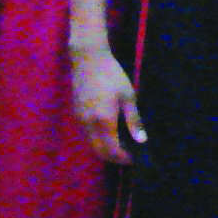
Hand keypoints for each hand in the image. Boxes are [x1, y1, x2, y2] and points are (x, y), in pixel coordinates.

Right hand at [71, 42, 144, 164]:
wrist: (88, 59)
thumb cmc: (111, 75)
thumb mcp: (128, 96)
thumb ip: (134, 120)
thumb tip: (141, 140)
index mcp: (104, 121)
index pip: (113, 150)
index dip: (123, 158)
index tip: (134, 157)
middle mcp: (89, 125)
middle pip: (99, 152)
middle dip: (113, 158)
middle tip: (127, 155)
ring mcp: (80, 120)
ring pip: (91, 145)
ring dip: (104, 150)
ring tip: (120, 145)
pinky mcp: (76, 115)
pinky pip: (86, 135)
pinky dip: (97, 140)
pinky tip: (108, 133)